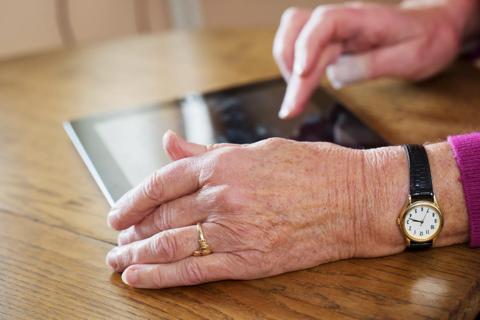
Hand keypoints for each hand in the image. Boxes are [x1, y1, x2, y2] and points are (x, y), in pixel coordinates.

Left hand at [105, 132, 408, 287]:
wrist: (355, 198)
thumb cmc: (311, 169)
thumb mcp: (255, 150)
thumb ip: (206, 152)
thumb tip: (169, 142)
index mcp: (223, 165)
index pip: (161, 183)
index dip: (132, 200)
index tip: (118, 213)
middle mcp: (222, 196)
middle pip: (161, 217)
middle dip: (133, 231)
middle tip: (118, 241)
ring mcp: (234, 230)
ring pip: (170, 245)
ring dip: (137, 255)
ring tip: (119, 262)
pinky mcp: (248, 259)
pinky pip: (193, 270)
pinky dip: (160, 276)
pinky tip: (138, 278)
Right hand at [273, 0, 475, 118]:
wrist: (434, 26)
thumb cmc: (427, 40)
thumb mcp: (412, 57)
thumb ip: (373, 65)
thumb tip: (335, 75)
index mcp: (364, 18)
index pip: (325, 22)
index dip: (307, 46)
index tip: (300, 75)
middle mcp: (343, 20)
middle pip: (299, 30)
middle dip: (289, 69)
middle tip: (292, 108)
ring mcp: (333, 29)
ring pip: (292, 31)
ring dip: (284, 61)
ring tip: (295, 94)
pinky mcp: (329, 40)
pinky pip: (299, 43)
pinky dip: (291, 63)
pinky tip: (300, 85)